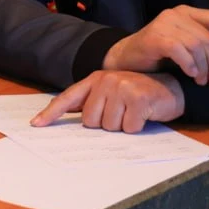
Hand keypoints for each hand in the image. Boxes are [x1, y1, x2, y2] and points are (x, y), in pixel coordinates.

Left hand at [31, 71, 184, 133]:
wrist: (171, 87)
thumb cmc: (137, 94)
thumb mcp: (112, 93)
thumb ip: (91, 103)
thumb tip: (67, 120)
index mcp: (96, 79)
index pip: (68, 97)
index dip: (51, 113)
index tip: (36, 124)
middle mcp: (106, 81)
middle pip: (90, 121)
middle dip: (105, 123)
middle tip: (121, 112)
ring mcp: (122, 88)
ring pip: (109, 127)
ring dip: (122, 126)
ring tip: (133, 112)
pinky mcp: (138, 99)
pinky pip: (128, 128)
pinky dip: (136, 127)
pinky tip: (143, 115)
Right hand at [103, 5, 208, 87]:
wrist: (126, 60)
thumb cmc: (159, 55)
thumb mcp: (191, 50)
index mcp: (188, 13)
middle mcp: (177, 14)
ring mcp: (164, 23)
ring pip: (197, 45)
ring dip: (204, 68)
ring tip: (202, 81)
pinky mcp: (154, 36)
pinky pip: (180, 50)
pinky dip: (189, 64)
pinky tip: (190, 74)